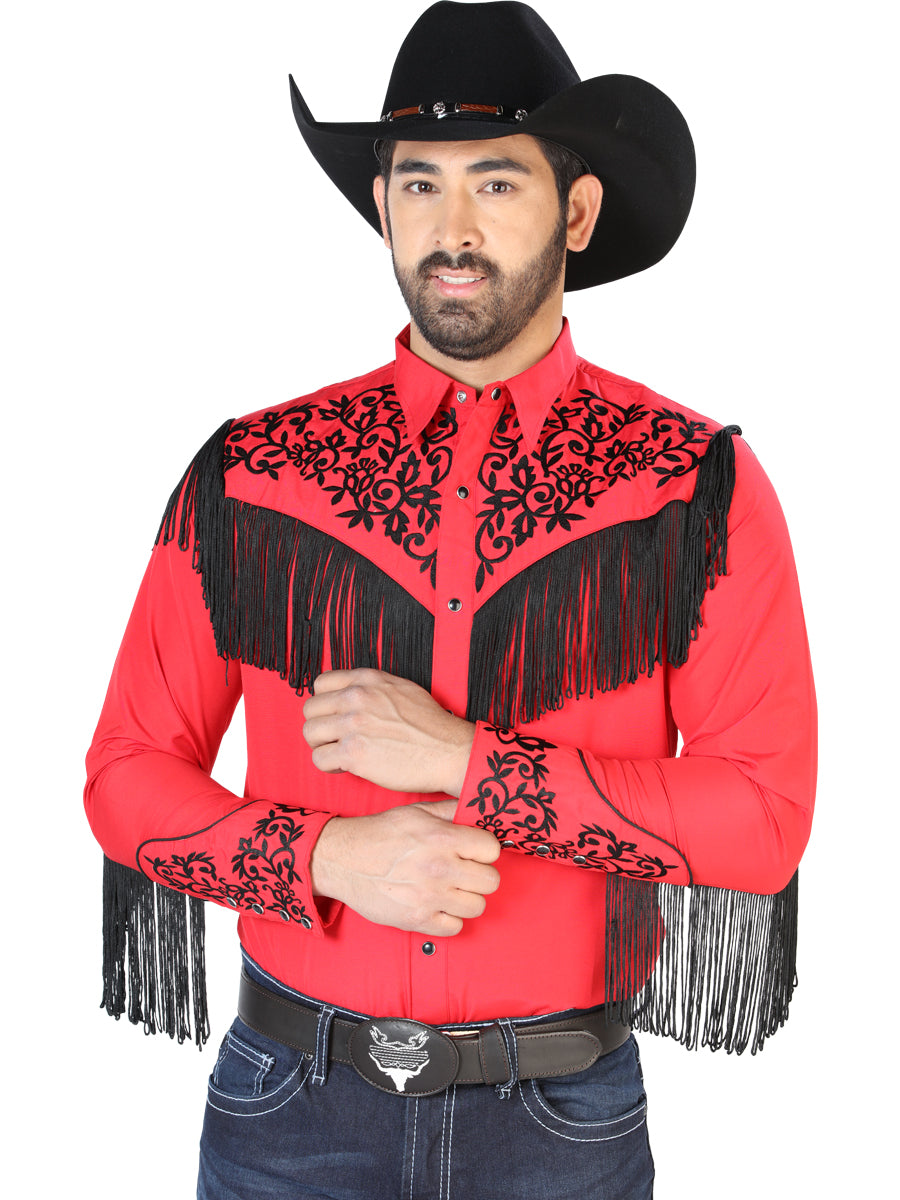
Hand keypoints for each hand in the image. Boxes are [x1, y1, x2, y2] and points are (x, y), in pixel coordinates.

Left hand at [302, 668, 475, 796]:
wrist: (449, 751)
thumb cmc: (430, 724)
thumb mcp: (401, 687)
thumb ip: (371, 687)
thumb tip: (347, 693)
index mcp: (366, 680)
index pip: (320, 684)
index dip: (324, 703)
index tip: (334, 716)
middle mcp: (356, 698)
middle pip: (310, 710)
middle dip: (320, 726)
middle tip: (335, 739)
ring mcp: (353, 725)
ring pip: (310, 734)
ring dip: (321, 746)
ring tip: (340, 754)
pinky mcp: (354, 754)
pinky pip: (319, 759)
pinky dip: (329, 766)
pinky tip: (346, 767)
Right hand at [310, 800, 500, 935]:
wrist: (341, 859)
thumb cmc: (379, 833)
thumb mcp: (417, 811)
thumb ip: (451, 811)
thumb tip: (479, 811)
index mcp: (442, 838)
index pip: (492, 849)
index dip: (484, 849)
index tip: (474, 852)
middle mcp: (439, 868)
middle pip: (491, 881)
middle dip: (480, 874)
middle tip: (464, 871)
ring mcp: (429, 897)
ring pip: (477, 906)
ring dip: (466, 898)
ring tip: (451, 888)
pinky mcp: (416, 920)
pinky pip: (455, 928)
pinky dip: (449, 918)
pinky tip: (438, 904)